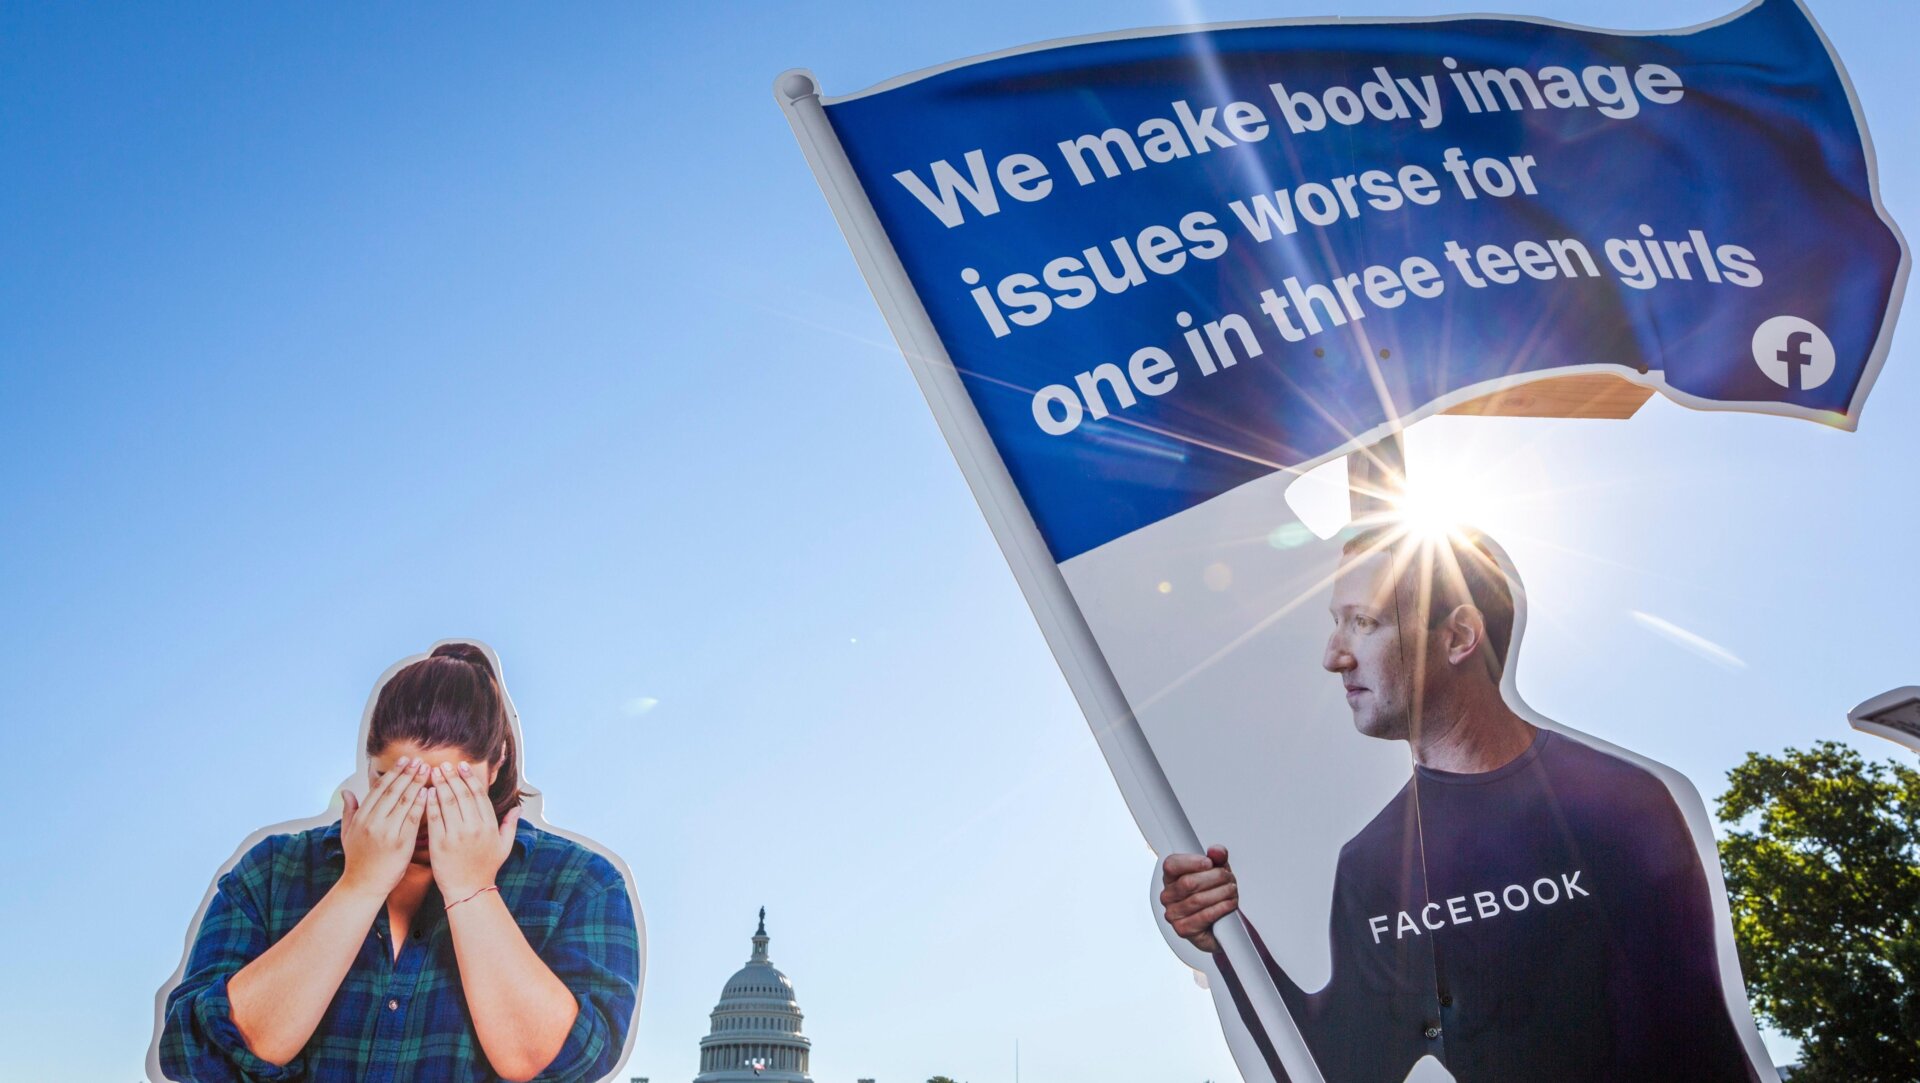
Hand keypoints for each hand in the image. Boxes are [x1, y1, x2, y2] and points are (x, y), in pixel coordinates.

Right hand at [338, 757, 428, 899]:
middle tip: (419, 760)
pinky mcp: (400, 842)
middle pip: (393, 791)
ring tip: (426, 770)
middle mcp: (372, 821)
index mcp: (361, 817)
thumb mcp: (347, 834)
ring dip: (416, 783)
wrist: (364, 885)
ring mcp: (386, 831)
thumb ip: (349, 811)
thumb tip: (346, 791)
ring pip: (404, 801)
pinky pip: (413, 818)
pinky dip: (421, 803)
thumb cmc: (357, 859)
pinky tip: (428, 792)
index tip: (405, 761)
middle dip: (407, 773)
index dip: (393, 773)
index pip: (379, 789)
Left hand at [426, 761, 520, 901]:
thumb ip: (510, 825)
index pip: (479, 795)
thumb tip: (518, 808)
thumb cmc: (486, 868)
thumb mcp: (504, 846)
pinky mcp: (440, 844)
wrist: (468, 891)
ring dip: (440, 785)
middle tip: (444, 764)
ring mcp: (457, 835)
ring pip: (448, 803)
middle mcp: (475, 828)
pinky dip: (430, 803)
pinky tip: (426, 792)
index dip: (470, 778)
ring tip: (434, 772)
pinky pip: (434, 818)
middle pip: (462, 794)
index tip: (462, 766)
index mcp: (490, 826)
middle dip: (452, 777)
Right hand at [1160, 845, 1238, 953]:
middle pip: (1188, 882)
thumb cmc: (1212, 896)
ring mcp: (1174, 914)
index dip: (1191, 862)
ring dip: (1221, 893)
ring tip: (1232, 891)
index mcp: (1171, 878)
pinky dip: (1220, 908)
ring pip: (1198, 899)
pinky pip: (1204, 916)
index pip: (1172, 864)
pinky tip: (1229, 903)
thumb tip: (1217, 851)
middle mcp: (1168, 896)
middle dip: (1215, 878)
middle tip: (1228, 878)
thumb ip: (1218, 858)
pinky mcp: (1183, 929)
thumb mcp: (1217, 872)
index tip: (1209, 862)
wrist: (1218, 925)